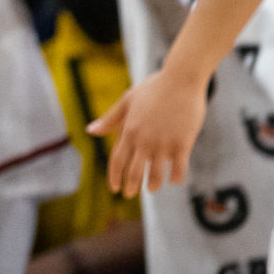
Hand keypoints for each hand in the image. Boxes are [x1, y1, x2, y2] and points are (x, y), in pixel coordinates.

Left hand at [93, 66, 206, 197]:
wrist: (182, 78)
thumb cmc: (154, 88)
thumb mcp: (128, 100)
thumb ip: (110, 119)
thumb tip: (90, 131)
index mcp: (129, 130)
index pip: (117, 161)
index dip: (114, 177)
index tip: (115, 188)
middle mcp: (144, 140)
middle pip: (134, 172)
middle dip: (131, 186)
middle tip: (130, 194)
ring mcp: (164, 143)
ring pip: (156, 174)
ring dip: (153, 185)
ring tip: (152, 188)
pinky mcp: (183, 143)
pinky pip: (178, 169)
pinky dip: (175, 177)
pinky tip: (174, 179)